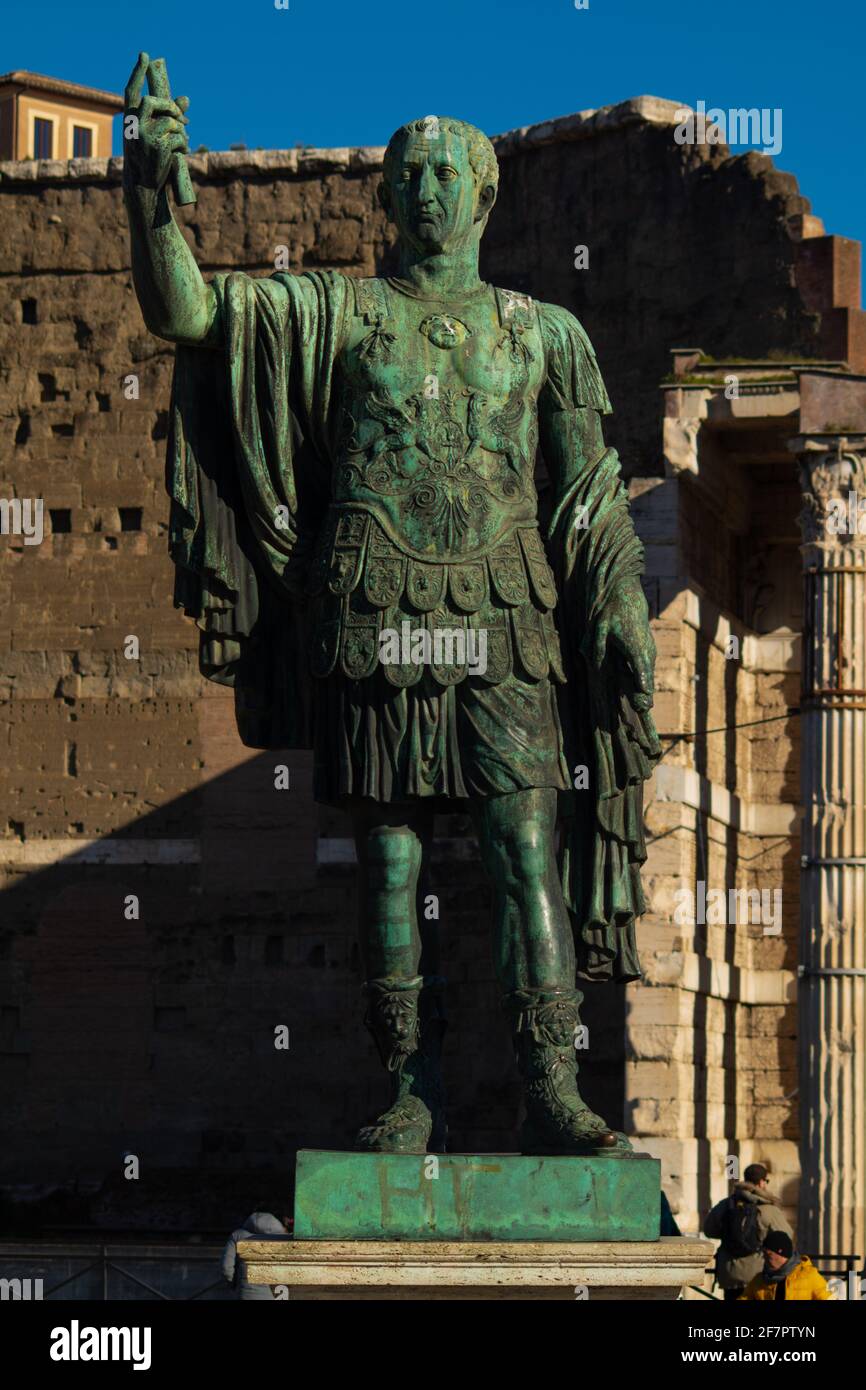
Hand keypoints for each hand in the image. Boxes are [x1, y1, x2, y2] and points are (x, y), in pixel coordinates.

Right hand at [122, 52, 189, 193]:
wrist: (144, 185)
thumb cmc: (148, 157)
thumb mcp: (152, 135)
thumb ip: (167, 116)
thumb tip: (187, 98)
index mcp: (129, 120)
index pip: (131, 91)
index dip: (137, 72)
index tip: (144, 55)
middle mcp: (134, 126)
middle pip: (153, 102)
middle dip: (170, 107)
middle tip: (180, 117)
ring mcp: (145, 137)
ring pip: (171, 122)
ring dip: (180, 131)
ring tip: (180, 143)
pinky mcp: (159, 148)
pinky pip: (180, 138)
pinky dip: (184, 145)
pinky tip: (181, 153)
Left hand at [586, 580, 654, 709]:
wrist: (629, 596)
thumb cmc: (612, 611)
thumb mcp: (600, 626)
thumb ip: (597, 645)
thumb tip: (592, 664)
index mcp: (635, 646)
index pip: (642, 668)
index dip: (643, 684)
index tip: (644, 697)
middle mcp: (645, 650)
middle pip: (647, 676)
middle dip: (645, 695)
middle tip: (643, 711)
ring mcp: (649, 650)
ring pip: (648, 674)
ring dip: (645, 691)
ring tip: (642, 709)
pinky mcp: (649, 651)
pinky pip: (647, 669)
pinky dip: (644, 682)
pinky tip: (639, 695)